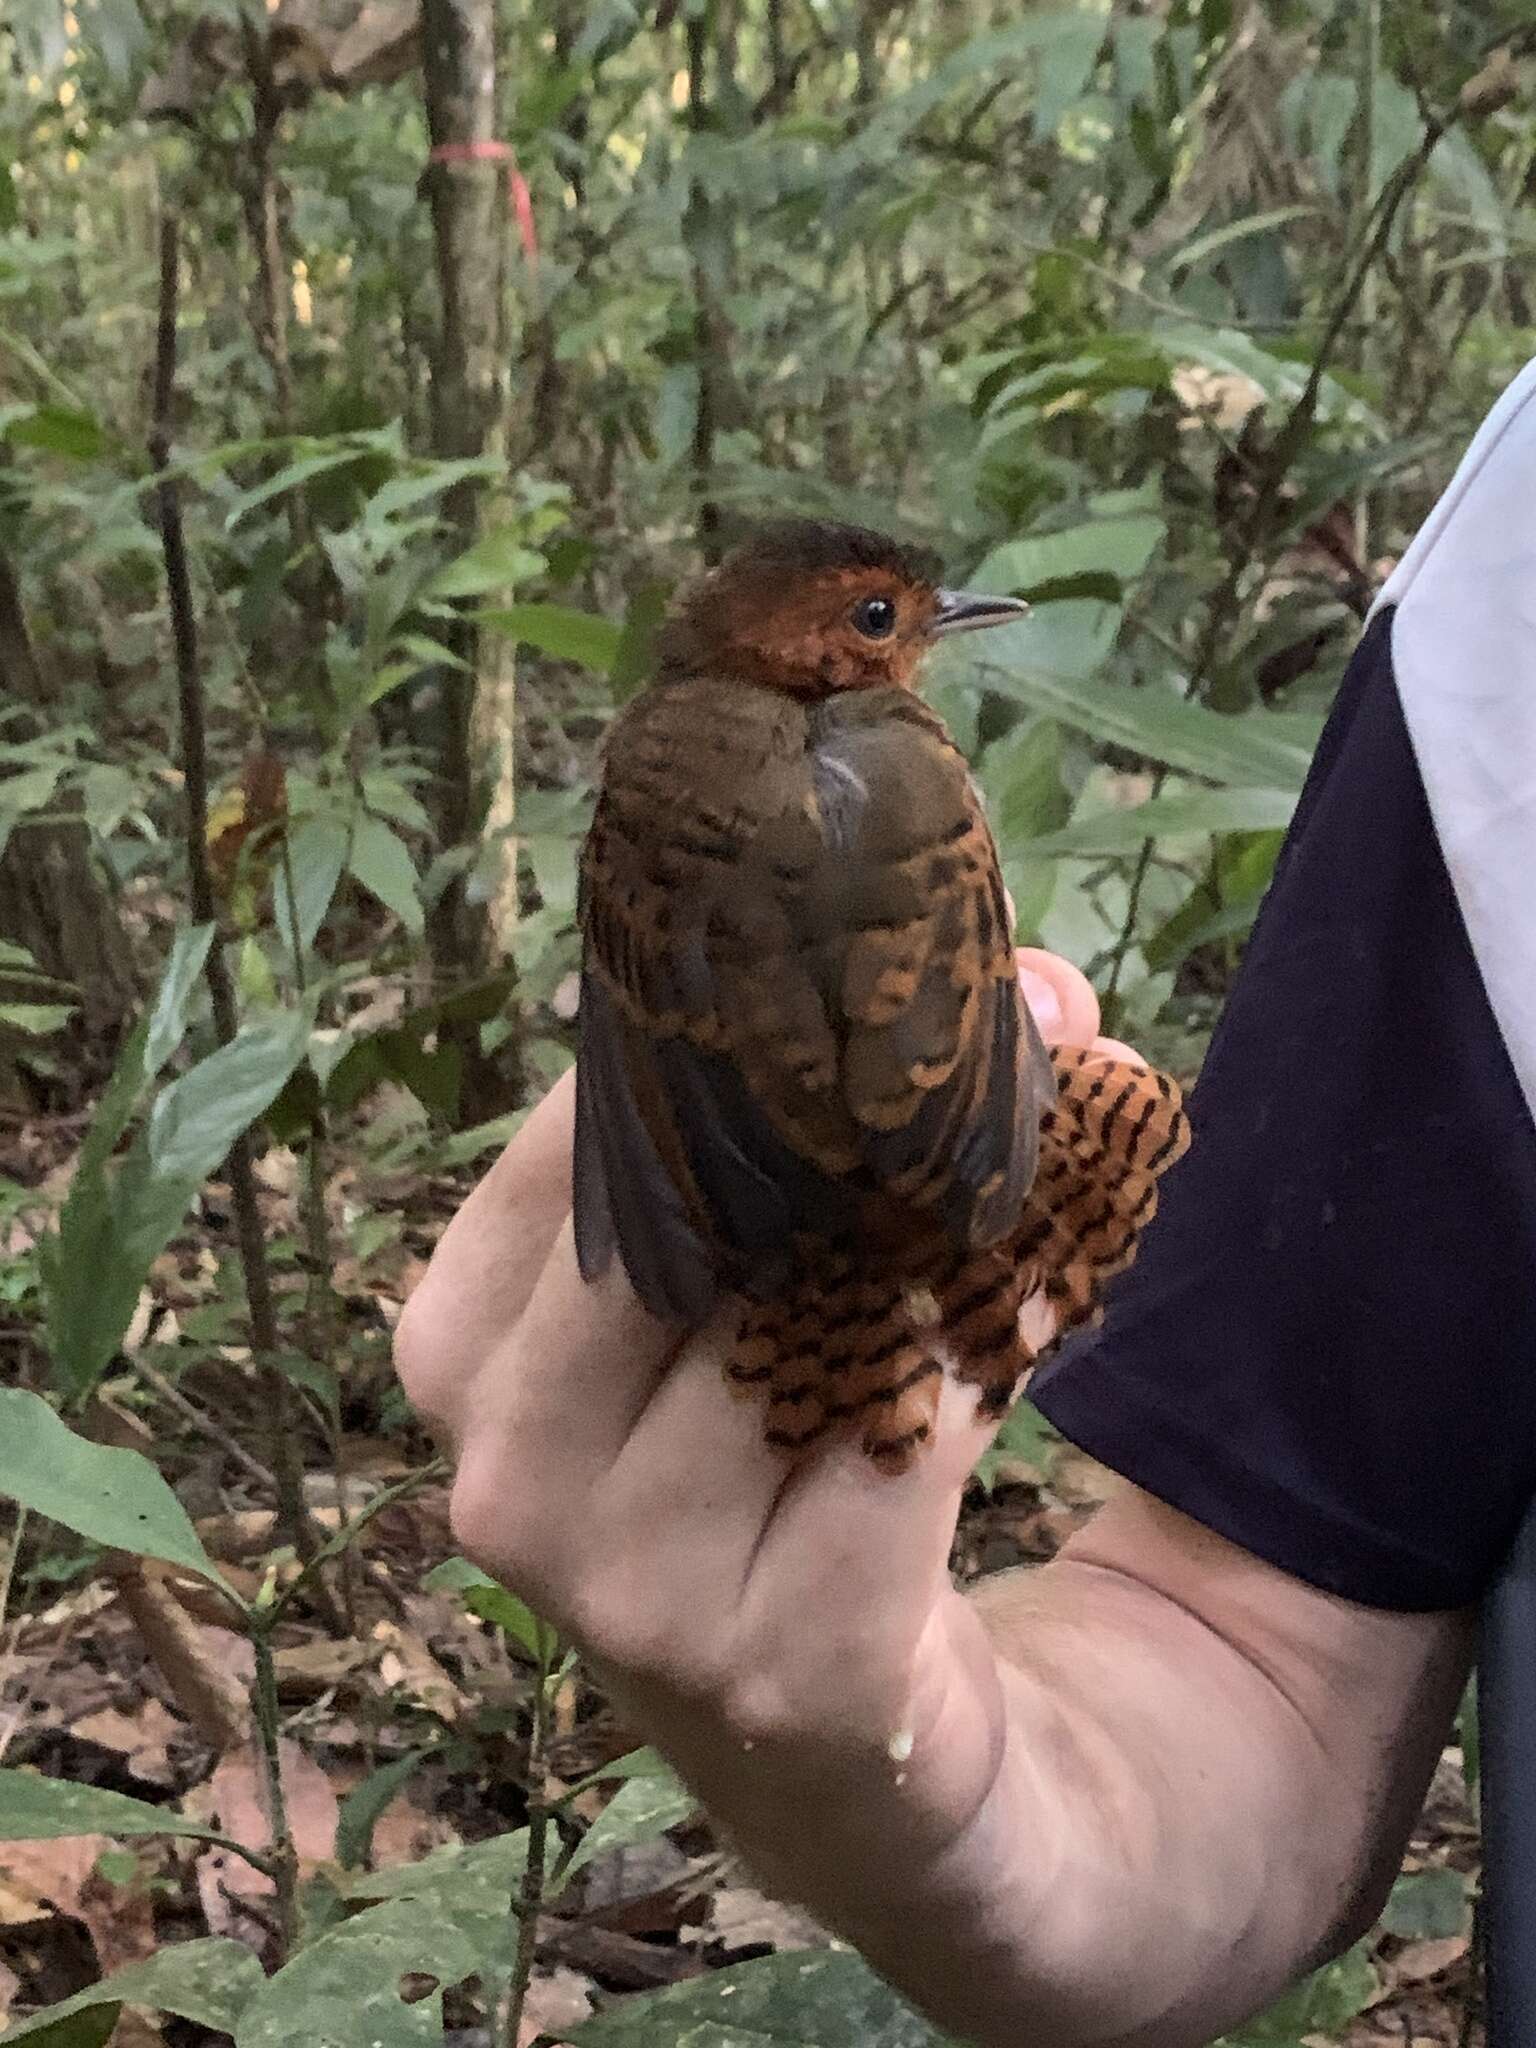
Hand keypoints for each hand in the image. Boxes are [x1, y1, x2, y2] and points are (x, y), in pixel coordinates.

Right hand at [395, 951, 1132, 1908]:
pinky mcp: (784, 1672)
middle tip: (1004, 1027)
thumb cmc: (778, 1484)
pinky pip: (911, 1439)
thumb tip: (1029, 986)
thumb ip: (810, 1142)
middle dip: (855, 1118)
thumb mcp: (731, 1313)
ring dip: (947, 1229)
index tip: (865, 965)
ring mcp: (632, 1596)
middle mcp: (510, 1481)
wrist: (862, 1777)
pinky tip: (1050, 1286)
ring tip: (1048, 1154)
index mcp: (461, 1360)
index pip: (576, 1144)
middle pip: (689, 1227)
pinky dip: (992, 1340)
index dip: (735, 1042)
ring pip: (810, 1326)